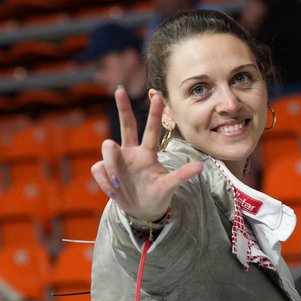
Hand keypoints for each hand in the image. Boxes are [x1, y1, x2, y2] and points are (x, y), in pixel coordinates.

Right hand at [91, 87, 202, 221]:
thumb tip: (201, 166)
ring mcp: (117, 160)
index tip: (159, 95)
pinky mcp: (104, 170)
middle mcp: (132, 152)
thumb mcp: (170, 186)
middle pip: (127, 125)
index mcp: (148, 153)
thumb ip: (181, 175)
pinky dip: (106, 182)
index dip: (155, 114)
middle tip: (120, 89)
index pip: (152, 130)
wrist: (141, 210)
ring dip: (113, 164)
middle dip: (123, 107)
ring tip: (120, 183)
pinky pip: (99, 169)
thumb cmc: (157, 195)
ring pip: (108, 147)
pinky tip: (114, 191)